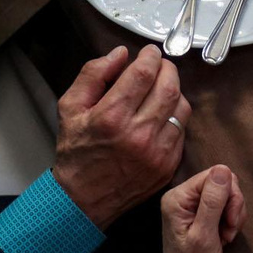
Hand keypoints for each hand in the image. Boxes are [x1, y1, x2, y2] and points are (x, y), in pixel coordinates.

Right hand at [51, 44, 190, 228]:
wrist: (81, 200)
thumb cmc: (76, 153)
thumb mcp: (70, 109)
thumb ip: (93, 75)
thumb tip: (120, 54)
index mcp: (111, 118)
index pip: (143, 73)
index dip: (150, 56)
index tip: (149, 52)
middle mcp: (137, 135)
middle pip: (169, 86)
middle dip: (166, 68)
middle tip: (158, 66)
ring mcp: (157, 152)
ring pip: (182, 106)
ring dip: (174, 90)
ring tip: (160, 88)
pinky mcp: (168, 165)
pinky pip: (182, 129)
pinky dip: (175, 115)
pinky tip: (161, 114)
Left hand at [150, 165, 243, 252]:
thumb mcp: (204, 235)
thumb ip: (212, 201)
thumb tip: (223, 170)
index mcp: (177, 198)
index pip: (216, 175)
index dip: (228, 196)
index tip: (227, 221)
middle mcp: (184, 198)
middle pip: (224, 183)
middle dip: (232, 206)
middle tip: (227, 230)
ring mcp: (194, 208)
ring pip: (229, 195)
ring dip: (234, 216)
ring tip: (224, 237)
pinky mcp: (204, 217)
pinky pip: (228, 206)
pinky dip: (232, 221)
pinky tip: (224, 237)